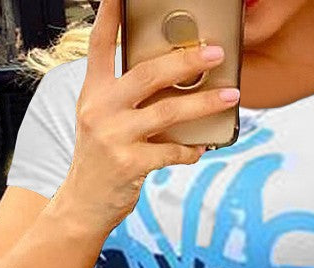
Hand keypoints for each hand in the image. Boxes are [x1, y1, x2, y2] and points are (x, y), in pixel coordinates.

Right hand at [59, 0, 238, 225]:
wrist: (83, 203)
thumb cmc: (100, 159)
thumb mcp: (101, 120)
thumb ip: (124, 98)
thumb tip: (172, 80)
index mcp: (93, 92)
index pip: (100, 44)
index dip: (111, 15)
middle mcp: (100, 109)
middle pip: (148, 74)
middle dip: (186, 61)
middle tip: (215, 53)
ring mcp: (114, 137)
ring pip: (168, 112)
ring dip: (204, 104)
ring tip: (229, 96)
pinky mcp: (129, 163)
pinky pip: (171, 151)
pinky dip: (190, 150)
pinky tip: (200, 148)